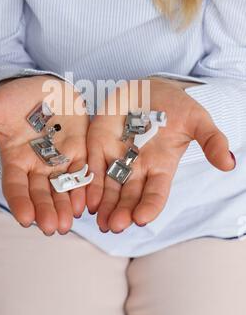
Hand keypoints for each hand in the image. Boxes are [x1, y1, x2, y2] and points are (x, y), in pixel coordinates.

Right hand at [0, 76, 88, 234]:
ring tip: (69, 222)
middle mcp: (37, 165)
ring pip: (62, 188)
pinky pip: (82, 172)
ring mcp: (59, 160)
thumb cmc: (18, 97)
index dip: (20, 202)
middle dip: (46, 211)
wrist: (47, 85)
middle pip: (40, 193)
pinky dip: (83, 187)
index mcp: (15, 159)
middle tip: (52, 228)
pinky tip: (85, 202)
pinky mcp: (79, 151)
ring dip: (65, 206)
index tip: (25, 219)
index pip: (15, 186)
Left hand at [87, 78, 234, 232]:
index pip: (155, 194)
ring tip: (98, 220)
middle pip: (128, 196)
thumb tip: (229, 164)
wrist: (151, 89)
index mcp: (161, 167)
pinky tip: (85, 198)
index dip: (149, 207)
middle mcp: (137, 168)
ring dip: (103, 205)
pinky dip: (88, 182)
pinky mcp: (99, 144)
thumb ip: (212, 141)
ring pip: (108, 187)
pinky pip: (92, 166)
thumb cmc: (176, 107)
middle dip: (122, 212)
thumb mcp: (198, 121)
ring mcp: (116, 157)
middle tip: (115, 226)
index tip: (142, 219)